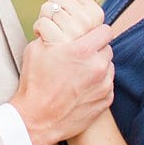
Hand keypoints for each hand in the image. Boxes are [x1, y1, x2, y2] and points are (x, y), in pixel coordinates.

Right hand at [10, 22, 114, 144]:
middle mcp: (98, 66)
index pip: (105, 30)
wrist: (36, 119)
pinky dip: (98, 84)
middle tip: (82, 55)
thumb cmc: (34, 84)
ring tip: (81, 73)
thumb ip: (53, 34)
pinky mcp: (105, 100)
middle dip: (96, 49)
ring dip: (99, 67)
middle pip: (108, 48)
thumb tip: (57, 25)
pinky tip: (82, 88)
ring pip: (109, 67)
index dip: (97, 31)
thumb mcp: (36, 49)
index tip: (90, 35)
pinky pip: (108, 85)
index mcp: (83, 50)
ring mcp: (104, 85)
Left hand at [33, 0, 104, 44]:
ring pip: (47, 8)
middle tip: (59, 29)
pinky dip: (39, 32)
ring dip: (45, 22)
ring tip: (53, 37)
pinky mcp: (58, 42)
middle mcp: (88, 22)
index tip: (67, 17)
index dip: (63, 1)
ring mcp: (74, 32)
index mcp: (96, 15)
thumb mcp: (78, 20)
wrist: (59, 82)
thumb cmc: (70, 49)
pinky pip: (41, 24)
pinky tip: (46, 42)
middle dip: (53, 10)